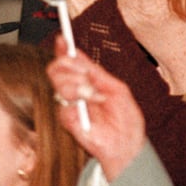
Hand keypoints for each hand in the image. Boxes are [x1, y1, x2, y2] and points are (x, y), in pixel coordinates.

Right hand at [46, 42, 145, 179]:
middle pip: (57, 68)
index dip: (63, 49)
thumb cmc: (125, 120)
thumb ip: (95, 71)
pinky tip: (89, 104)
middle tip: (86, 75)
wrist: (128, 146)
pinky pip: (63, 102)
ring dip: (75, 82)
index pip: (69, 61)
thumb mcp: (116, 88)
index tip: (62, 39)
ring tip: (91, 93)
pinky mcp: (67, 119)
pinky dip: (77, 99)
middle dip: (71, 66)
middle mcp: (75, 90)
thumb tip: (77, 53)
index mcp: (86, 81)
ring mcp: (69, 104)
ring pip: (57, 81)